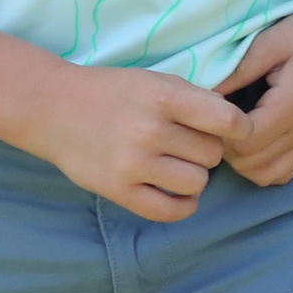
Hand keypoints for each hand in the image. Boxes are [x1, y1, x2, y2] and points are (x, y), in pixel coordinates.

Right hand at [20, 60, 244, 222]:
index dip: (240, 128)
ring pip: (197, 182)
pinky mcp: (116, 190)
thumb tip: (240, 128)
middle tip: (186, 143)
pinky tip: (179, 193)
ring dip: (195, 176)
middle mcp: (149, 131)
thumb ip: (198, 101)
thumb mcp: (159, 81)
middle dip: (206, 149)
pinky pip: (169, 211)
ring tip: (178, 164)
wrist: (53, 108)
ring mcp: (132, 164)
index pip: (229, 121)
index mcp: (164, 98)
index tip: (234, 131)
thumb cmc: (115, 92)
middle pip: (213, 154)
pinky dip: (183, 205)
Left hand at [216, 0, 292, 187]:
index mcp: (292, 103)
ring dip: (243, 161)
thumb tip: (200, 96)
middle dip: (226, 147)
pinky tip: (256, 142)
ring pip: (267, 175)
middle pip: (251, 163)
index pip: (244, 142)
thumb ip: (235, 72)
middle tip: (216, 120)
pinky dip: (265, 167)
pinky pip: (286, 173)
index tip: (211, 110)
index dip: (220, 132)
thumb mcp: (270, 42)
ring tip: (234, 132)